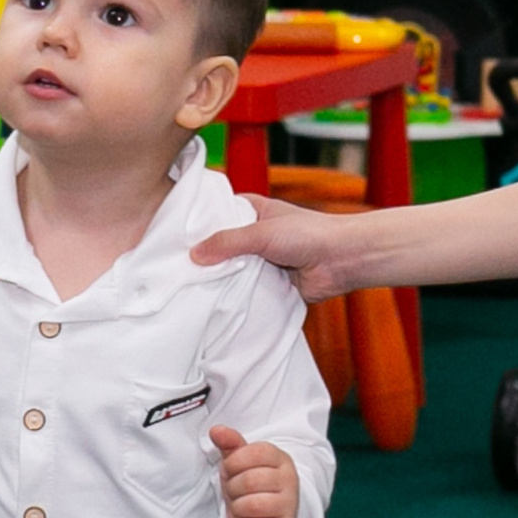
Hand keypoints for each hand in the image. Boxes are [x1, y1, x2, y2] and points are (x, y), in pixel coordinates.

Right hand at [190, 196, 358, 301]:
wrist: (343, 260)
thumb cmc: (309, 234)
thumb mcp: (262, 232)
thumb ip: (228, 242)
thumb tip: (195, 255)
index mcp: (255, 211)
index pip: (220, 213)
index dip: (200, 223)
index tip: (174, 234)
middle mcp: (257, 235)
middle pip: (224, 246)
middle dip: (207, 257)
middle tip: (174, 268)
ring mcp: (264, 261)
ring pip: (234, 271)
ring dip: (221, 280)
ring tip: (187, 290)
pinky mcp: (271, 285)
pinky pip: (247, 292)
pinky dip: (236, 298)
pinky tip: (214, 306)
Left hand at [209, 425, 297, 517]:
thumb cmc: (250, 488)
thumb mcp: (240, 463)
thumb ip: (230, 444)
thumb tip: (216, 430)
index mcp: (281, 458)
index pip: (253, 453)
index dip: (233, 463)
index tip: (232, 470)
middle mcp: (290, 480)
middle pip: (249, 480)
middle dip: (233, 488)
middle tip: (235, 492)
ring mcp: (290, 505)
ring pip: (250, 505)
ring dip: (237, 508)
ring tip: (241, 507)